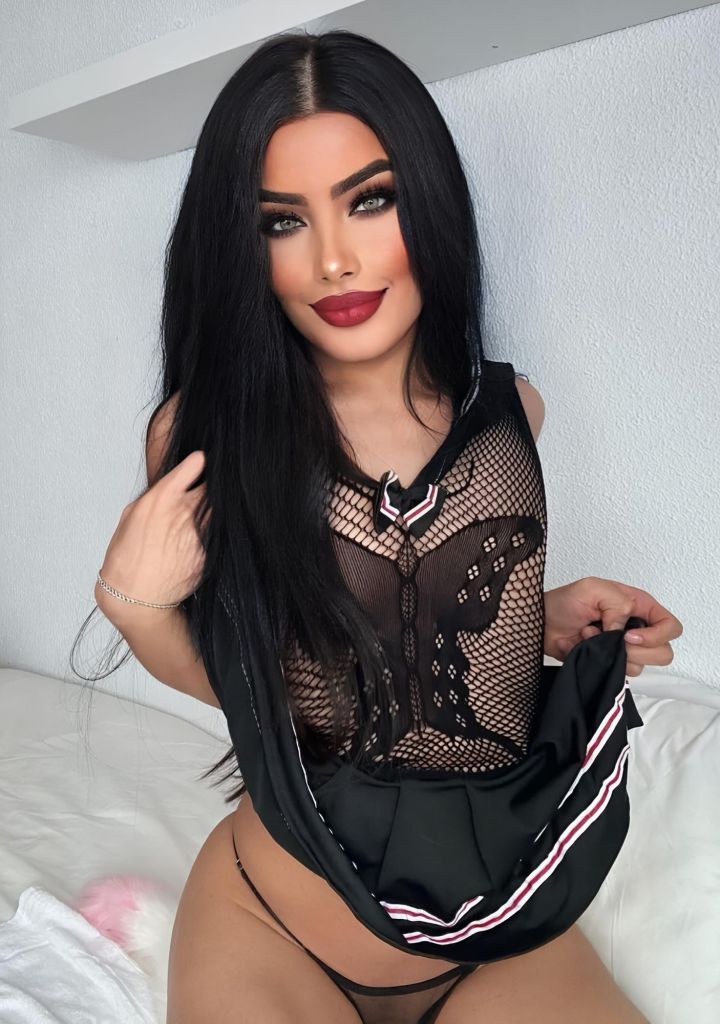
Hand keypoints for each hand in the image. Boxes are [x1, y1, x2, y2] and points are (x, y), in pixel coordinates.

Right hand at [95, 450, 210, 622]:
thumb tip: (172, 484)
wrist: (136, 600)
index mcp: (163, 499)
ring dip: (209, 512)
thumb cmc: (126, 558)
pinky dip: (208, 535)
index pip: (194, 466)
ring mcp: (201, 534)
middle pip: (210, 489)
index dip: (198, 463)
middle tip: (196, 496)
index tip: (200, 461)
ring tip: (191, 524)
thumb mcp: (130, 516)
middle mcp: (186, 513)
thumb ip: (155, 496)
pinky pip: (214, 535)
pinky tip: (190, 545)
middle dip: (205, 489)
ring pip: (215, 511)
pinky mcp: (209, 553)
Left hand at [544, 576, 682, 676]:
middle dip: (637, 650)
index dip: (657, 635)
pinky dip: (603, 663)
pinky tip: (588, 649)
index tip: (628, 635)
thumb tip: (624, 630)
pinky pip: (621, 674)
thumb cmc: (564, 602)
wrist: (542, 624)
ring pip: (642, 665)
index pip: (671, 626)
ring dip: (614, 655)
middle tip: (613, 640)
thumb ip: (617, 603)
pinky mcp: (611, 663)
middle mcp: (637, 628)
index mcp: (639, 606)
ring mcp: (624, 648)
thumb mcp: (592, 589)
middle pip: (663, 652)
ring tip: (593, 639)